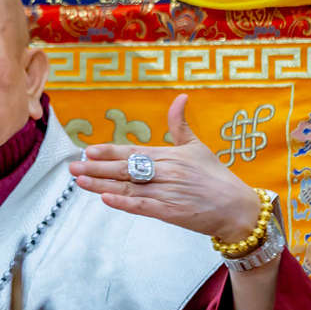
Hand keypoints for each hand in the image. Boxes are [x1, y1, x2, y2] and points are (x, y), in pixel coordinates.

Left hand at [68, 94, 262, 242]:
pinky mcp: (171, 212)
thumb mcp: (198, 147)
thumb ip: (181, 125)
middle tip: (73, 167)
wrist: (237, 208)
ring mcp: (168, 192)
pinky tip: (106, 198)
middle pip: (125, 169)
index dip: (109, 151)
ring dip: (102, 184)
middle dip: (97, 167)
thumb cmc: (216, 178)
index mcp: (170, 155)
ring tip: (80, 181)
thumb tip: (181, 97)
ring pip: (128, 187)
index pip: (133, 151)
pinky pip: (143, 206)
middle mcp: (166, 172)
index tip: (88, 150)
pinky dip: (124, 202)